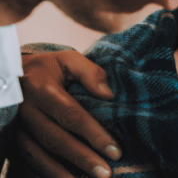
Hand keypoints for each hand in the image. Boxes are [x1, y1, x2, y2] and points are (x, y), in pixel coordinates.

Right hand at [17, 50, 120, 177]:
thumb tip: (108, 95)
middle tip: (105, 173)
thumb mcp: (68, 60)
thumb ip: (90, 73)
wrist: (14, 73)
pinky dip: (45, 173)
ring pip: (37, 154)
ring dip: (61, 173)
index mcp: (41, 89)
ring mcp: (16, 127)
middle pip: (55, 139)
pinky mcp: (13, 138)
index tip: (115, 151)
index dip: (94, 134)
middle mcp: (26, 111)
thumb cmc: (48, 68)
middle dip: (81, 158)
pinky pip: (27, 159)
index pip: (71, 115)